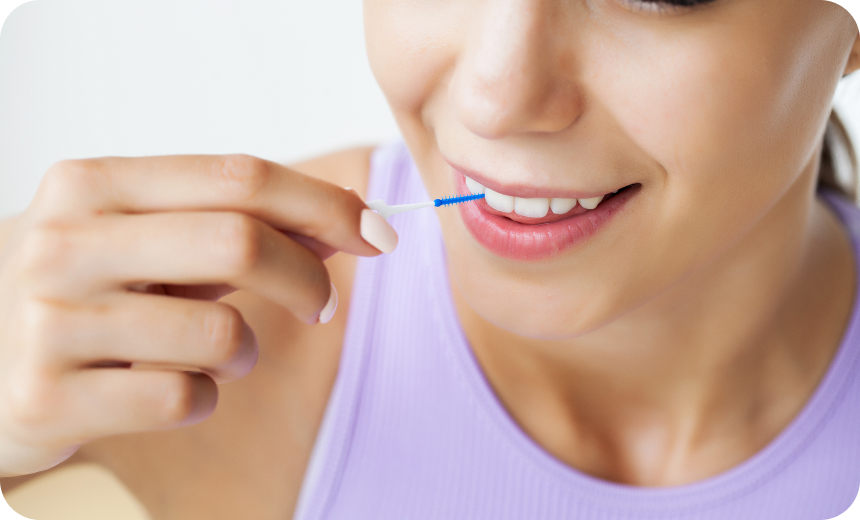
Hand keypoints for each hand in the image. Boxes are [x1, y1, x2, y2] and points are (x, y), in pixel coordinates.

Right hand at [0, 154, 396, 475]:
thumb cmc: (85, 289)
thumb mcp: (143, 239)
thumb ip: (231, 225)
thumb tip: (348, 222)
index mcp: (94, 184)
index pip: (238, 177)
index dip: (323, 205)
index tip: (378, 233)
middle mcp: (66, 242)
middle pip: (239, 242)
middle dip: (307, 276)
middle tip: (321, 303)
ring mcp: (50, 321)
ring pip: (220, 334)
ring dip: (245, 351)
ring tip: (218, 354)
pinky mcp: (48, 397)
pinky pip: (184, 399)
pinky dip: (206, 398)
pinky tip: (176, 391)